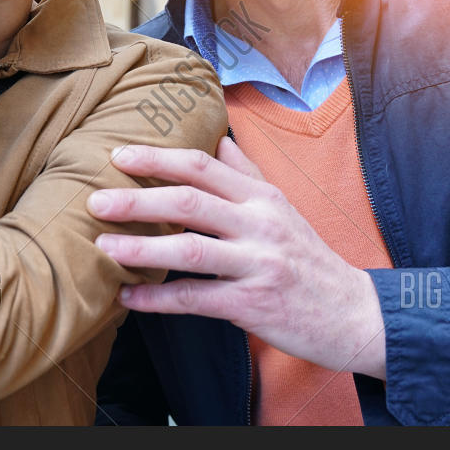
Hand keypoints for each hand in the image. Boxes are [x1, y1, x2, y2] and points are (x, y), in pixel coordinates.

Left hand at [87, 138, 387, 378]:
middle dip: (137, 198)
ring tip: (104, 247)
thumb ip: (247, 174)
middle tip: (94, 200)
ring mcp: (257, 264)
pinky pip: (196, 299)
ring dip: (141, 248)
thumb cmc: (309, 259)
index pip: (202, 165)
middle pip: (190, 201)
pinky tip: (128, 298)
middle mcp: (260, 224)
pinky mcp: (254, 304)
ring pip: (189, 249)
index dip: (157, 157)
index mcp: (261, 196)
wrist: (354, 314)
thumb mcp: (283, 208)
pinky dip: (157, 299)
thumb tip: (218, 136)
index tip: (118, 155)